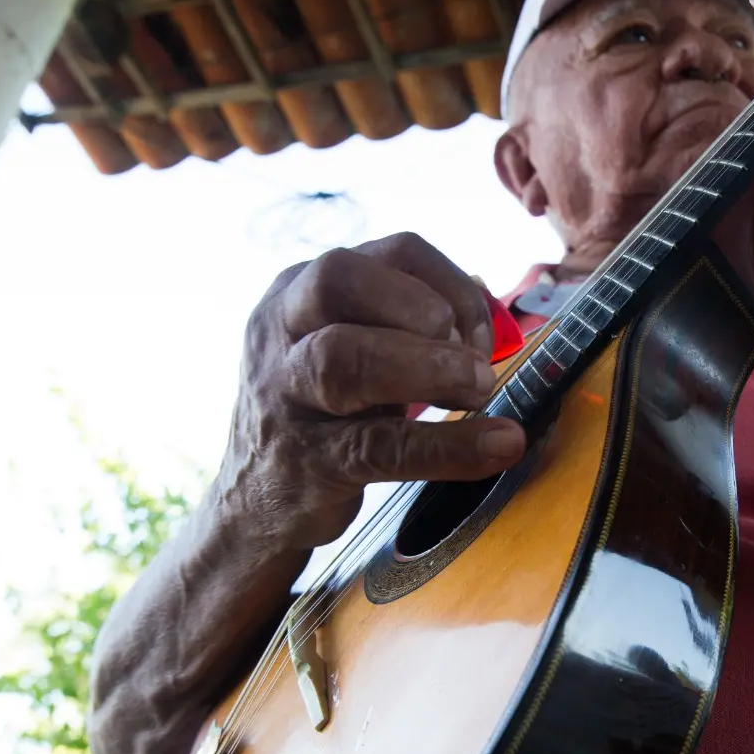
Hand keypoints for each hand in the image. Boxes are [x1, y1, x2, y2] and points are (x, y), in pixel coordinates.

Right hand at [218, 233, 527, 550]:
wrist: (256, 502)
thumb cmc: (322, 411)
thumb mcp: (350, 346)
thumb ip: (407, 317)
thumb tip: (483, 295)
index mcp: (302, 289)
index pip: (394, 251)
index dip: (454, 285)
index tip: (484, 336)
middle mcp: (281, 329)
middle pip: (340, 278)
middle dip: (424, 309)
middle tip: (475, 362)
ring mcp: (285, 394)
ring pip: (343, 357)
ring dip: (430, 368)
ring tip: (480, 392)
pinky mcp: (307, 461)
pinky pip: (379, 446)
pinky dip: (448, 447)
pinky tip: (497, 446)